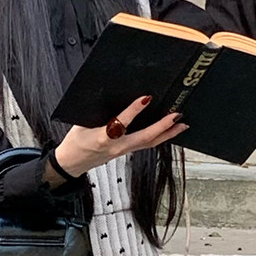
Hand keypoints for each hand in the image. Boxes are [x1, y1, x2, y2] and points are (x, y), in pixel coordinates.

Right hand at [52, 95, 187, 177]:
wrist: (73, 162)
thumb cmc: (76, 141)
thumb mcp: (80, 122)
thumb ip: (97, 111)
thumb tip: (108, 92)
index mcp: (102, 137)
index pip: (121, 122)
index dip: (134, 110)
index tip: (146, 98)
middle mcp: (117, 146)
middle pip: (144, 137)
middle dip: (162, 126)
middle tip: (176, 115)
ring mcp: (124, 151)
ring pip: (150, 143)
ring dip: (167, 134)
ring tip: (182, 124)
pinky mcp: (126, 152)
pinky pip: (147, 145)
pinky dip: (160, 138)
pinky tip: (169, 132)